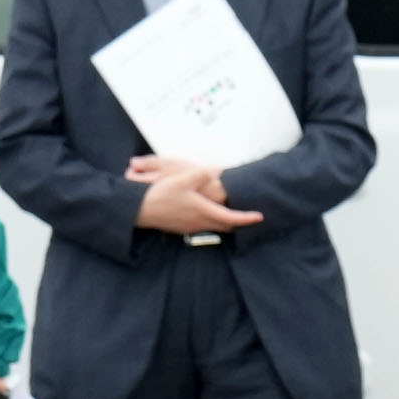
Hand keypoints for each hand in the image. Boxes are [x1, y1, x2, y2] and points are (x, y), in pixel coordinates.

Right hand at [127, 157, 259, 235]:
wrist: (139, 210)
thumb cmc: (161, 194)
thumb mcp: (182, 178)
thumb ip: (201, 174)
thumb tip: (218, 171)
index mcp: (203, 211)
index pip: (231, 218)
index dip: (247, 218)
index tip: (259, 217)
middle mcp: (199, 222)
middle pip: (225, 227)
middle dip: (239, 222)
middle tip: (249, 216)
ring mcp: (190, 227)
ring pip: (214, 227)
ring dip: (225, 222)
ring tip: (233, 215)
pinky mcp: (181, 228)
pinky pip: (203, 226)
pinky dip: (212, 222)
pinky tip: (209, 214)